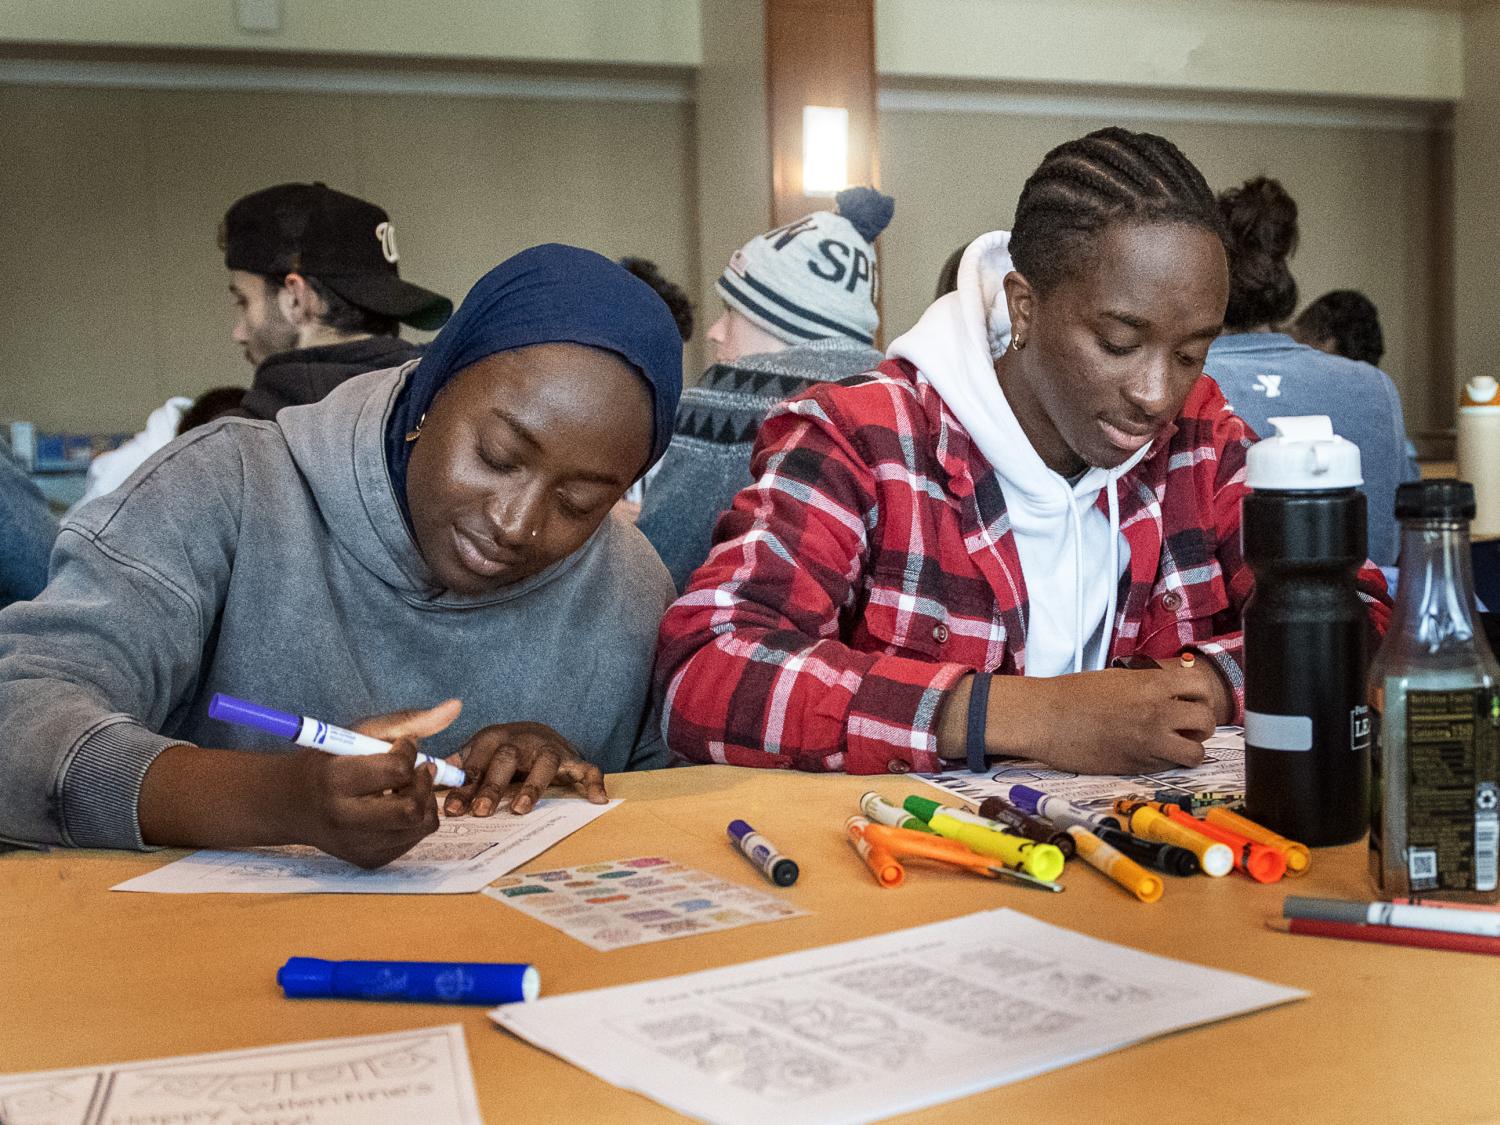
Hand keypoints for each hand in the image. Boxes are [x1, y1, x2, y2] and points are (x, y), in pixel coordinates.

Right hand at [291, 697, 461, 866]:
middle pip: (411, 810)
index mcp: (336, 781)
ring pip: (420, 826)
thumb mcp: (361, 733)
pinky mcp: (368, 861)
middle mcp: (345, 819)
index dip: (409, 752)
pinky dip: (414, 820)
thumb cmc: (329, 760)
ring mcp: (357, 846)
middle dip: (424, 785)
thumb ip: (409, 721)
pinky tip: (396, 806)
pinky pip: (413, 840)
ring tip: (405, 788)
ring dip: (424, 802)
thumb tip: (456, 707)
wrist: (292, 804)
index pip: (396, 771)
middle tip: (417, 771)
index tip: (402, 746)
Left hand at [443, 722, 608, 816]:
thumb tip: (429, 777)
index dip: (464, 786)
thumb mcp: (476, 753)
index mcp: (492, 739)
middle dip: (493, 786)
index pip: (475, 762)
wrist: (537, 732)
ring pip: (543, 764)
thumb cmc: (500, 750)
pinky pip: (586, 768)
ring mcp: (549, 749)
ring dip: (533, 786)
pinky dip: (593, 782)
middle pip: (505, 760)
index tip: (453, 809)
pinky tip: (597, 799)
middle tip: (481, 811)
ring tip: (522, 810)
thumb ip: (458, 766)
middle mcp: (521, 741)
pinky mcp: (572, 759)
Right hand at [1021, 668, 1214, 772]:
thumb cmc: (1072, 694)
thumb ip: (1148, 683)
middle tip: (1184, 726)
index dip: (1199, 695)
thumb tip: (1172, 689)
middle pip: (1206, 722)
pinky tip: (1150, 754)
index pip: (1201, 687)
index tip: (1189, 699)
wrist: (1045, 717)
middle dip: (1199, 725)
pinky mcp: (1137, 765)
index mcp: (1151, 685)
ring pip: (1196, 753)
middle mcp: (1157, 713)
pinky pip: (1170, 767)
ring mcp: (1149, 742)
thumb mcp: (1117, 677)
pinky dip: (1167, 763)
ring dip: (1190, 749)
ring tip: (1173, 745)